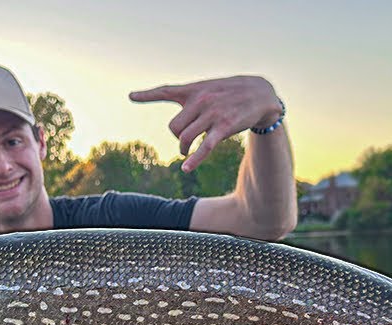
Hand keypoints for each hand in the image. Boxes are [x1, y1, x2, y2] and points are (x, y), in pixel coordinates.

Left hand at [130, 76, 282, 171]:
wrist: (260, 93)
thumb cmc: (231, 93)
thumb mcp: (209, 89)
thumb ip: (191, 99)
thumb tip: (178, 118)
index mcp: (194, 90)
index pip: (166, 90)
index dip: (147, 94)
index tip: (131, 96)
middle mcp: (200, 101)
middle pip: (174, 126)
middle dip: (176, 137)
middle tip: (184, 141)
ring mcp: (212, 114)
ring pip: (185, 137)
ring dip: (183, 149)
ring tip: (185, 153)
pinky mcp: (223, 128)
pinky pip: (204, 147)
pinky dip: (194, 159)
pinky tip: (186, 168)